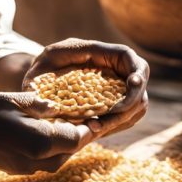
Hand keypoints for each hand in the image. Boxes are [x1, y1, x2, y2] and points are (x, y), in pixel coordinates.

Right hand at [0, 91, 94, 174]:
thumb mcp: (12, 100)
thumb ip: (39, 104)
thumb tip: (58, 107)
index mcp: (40, 142)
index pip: (78, 138)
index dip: (91, 127)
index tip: (99, 115)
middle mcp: (38, 161)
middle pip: (71, 150)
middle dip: (82, 134)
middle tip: (92, 116)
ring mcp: (27, 168)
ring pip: (60, 157)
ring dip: (68, 141)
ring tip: (72, 122)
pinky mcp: (18, 169)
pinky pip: (45, 160)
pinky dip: (53, 146)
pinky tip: (50, 131)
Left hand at [21, 38, 148, 139]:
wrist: (41, 84)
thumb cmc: (41, 70)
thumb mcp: (44, 64)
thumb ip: (53, 67)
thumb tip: (64, 80)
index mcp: (99, 52)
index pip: (129, 57)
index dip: (137, 71)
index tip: (133, 84)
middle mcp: (113, 69)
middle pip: (140, 84)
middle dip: (130, 103)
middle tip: (107, 118)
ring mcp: (117, 88)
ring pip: (137, 105)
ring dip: (122, 118)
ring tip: (95, 127)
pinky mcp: (114, 105)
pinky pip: (127, 117)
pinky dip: (116, 125)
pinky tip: (95, 129)